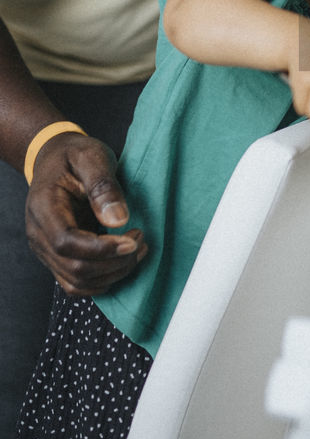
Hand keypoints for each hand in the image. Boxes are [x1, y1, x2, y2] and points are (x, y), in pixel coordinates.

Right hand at [25, 132, 147, 295]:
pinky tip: (122, 260)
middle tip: (140, 241)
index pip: (66, 242)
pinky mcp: (57, 257)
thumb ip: (103, 186)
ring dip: (113, 273)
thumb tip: (117, 220)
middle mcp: (39, 234)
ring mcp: (45, 249)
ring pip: (77, 281)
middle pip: (74, 268)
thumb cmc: (73, 155)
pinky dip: (103, 279)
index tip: (132, 240)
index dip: (101, 248)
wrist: (56, 159)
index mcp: (43, 207)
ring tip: (137, 250)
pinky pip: (76, 283)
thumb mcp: (91, 156)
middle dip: (114, 262)